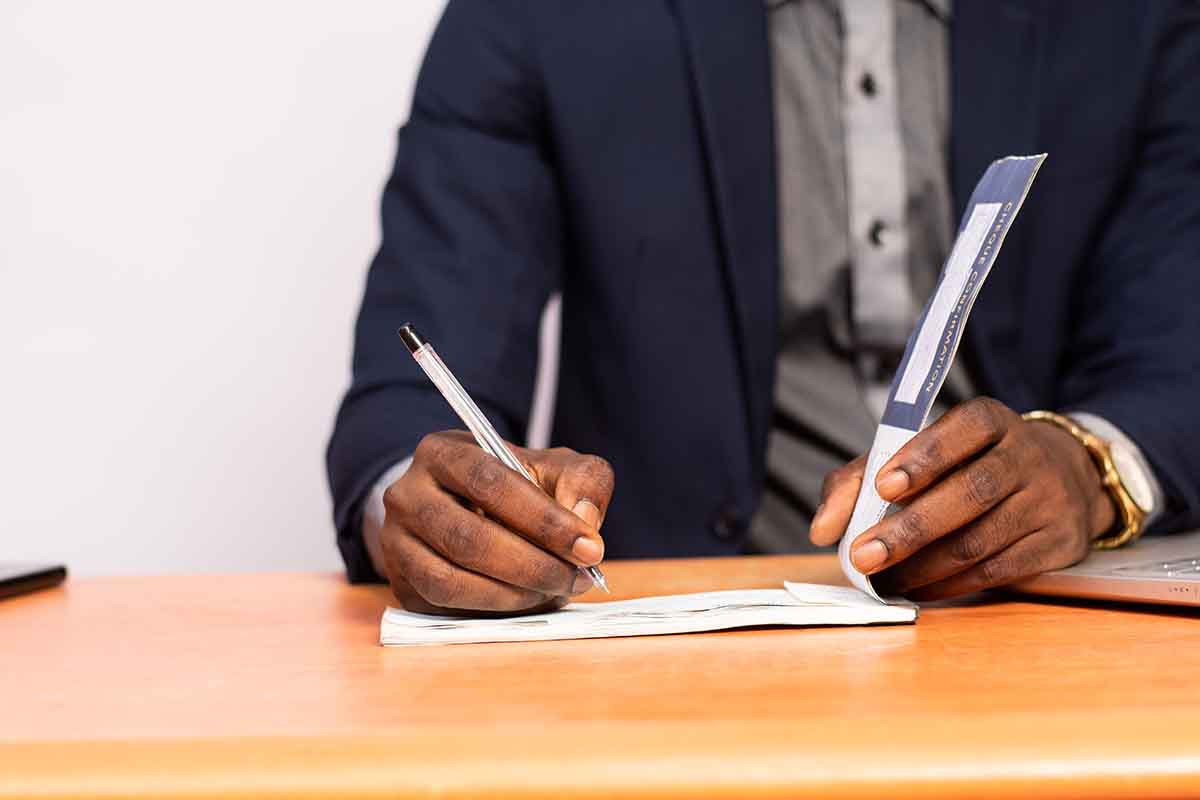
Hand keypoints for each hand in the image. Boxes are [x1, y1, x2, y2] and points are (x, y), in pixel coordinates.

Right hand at [370, 431, 612, 614]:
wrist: (465, 506)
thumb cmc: (515, 485)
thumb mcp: (553, 468)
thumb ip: (581, 480)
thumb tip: (583, 520)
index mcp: (443, 452)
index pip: (491, 482)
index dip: (543, 519)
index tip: (588, 546)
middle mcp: (407, 494)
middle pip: (468, 537)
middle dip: (533, 565)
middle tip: (577, 578)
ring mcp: (396, 541)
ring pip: (450, 579)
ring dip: (512, 594)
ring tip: (554, 590)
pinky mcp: (400, 581)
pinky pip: (444, 605)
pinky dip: (492, 609)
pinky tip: (525, 599)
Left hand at [809, 397, 1115, 600]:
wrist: (1061, 478)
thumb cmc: (966, 464)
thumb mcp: (917, 454)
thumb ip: (860, 480)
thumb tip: (822, 528)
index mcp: (990, 420)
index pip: (964, 429)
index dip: (924, 458)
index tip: (883, 486)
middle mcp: (1026, 455)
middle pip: (971, 493)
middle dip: (910, 529)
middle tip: (863, 555)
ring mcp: (1048, 500)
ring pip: (981, 539)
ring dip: (923, 566)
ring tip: (881, 580)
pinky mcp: (1058, 543)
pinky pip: (998, 571)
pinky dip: (950, 584)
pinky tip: (917, 588)